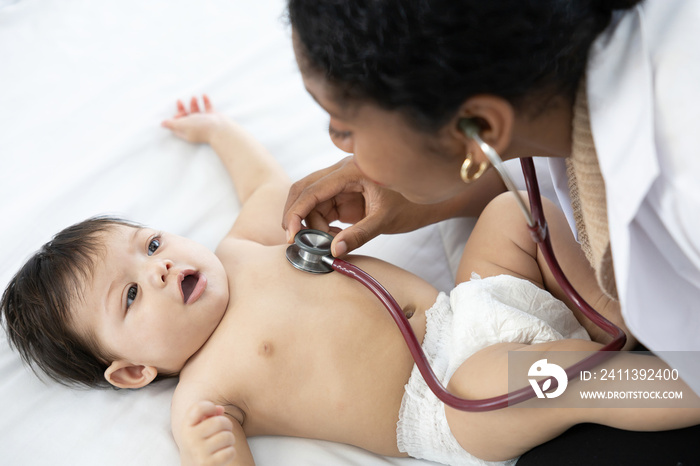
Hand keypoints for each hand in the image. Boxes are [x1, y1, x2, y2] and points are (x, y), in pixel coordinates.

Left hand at [162, 95, 226, 143]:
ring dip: (193, 104)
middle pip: (186, 117)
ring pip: (196, 112)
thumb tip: (162, 124)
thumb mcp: (183, 124)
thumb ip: (172, 123)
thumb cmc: (201, 127)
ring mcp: (205, 123)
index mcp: (187, 132)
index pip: (177, 125)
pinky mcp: (212, 117)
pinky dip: (205, 101)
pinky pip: (208, 108)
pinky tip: (204, 95)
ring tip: (194, 97)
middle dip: (182, 109)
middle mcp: (195, 128)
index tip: (178, 113)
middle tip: (179, 101)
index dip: (175, 118)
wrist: (220, 128)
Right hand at [180, 401, 236, 465]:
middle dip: (227, 424)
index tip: (213, 412)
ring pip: (227, 437)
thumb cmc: (200, 443)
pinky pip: (230, 451)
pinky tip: (223, 454)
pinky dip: (230, 452)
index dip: (209, 407)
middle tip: (225, 429)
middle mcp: (190, 439)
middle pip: (219, 422)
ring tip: (224, 442)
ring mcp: (198, 453)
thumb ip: (209, 415)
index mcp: (186, 427)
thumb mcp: (199, 428)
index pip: (198, 408)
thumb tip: (220, 409)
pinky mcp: (208, 464)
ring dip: (230, 439)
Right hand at [282, 156, 433, 255]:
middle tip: (298, 241)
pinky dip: (321, 226)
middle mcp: (341, 173)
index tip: (292, 234)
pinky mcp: (344, 197)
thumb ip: (359, 234)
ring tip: (328, 242)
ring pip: (311, 202)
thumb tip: (334, 251)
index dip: (297, 211)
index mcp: (351, 170)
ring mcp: (341, 184)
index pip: (312, 188)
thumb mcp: (385, 219)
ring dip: (312, 224)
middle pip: (304, 190)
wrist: (429, 199)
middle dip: (297, 215)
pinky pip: (322, 210)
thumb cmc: (412, 203)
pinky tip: (334, 238)